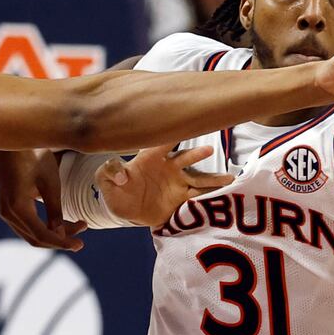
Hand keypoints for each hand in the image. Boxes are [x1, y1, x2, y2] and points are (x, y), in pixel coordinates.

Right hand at [0, 150, 84, 250]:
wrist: (13, 140)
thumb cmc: (34, 156)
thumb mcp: (50, 183)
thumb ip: (55, 211)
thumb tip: (61, 235)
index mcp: (17, 207)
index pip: (42, 235)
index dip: (63, 243)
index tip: (80, 245)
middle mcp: (7, 213)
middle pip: (35, 238)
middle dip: (59, 240)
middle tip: (82, 236)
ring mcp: (4, 210)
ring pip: (30, 233)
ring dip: (53, 234)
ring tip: (77, 226)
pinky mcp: (7, 205)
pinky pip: (26, 224)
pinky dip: (43, 226)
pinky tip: (60, 221)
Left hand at [97, 145, 233, 227]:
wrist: (125, 209)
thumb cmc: (115, 189)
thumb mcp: (104, 179)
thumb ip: (109, 172)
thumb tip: (122, 176)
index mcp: (150, 158)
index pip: (161, 143)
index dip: (170, 135)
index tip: (183, 125)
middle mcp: (168, 168)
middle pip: (185, 159)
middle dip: (196, 154)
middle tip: (209, 149)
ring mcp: (177, 184)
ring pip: (198, 180)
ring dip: (212, 180)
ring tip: (229, 180)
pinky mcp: (181, 201)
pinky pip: (198, 200)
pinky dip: (209, 200)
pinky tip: (225, 198)